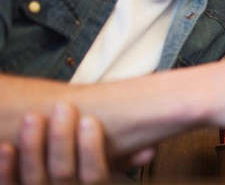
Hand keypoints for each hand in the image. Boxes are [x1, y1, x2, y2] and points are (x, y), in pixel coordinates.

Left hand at [0, 105, 154, 184]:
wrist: (58, 182)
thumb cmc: (87, 170)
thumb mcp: (112, 167)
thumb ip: (127, 159)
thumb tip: (149, 151)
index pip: (94, 176)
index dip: (91, 150)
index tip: (90, 119)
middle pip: (62, 174)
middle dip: (61, 139)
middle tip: (63, 108)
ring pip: (33, 179)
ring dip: (32, 146)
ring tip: (33, 117)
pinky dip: (6, 168)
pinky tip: (6, 146)